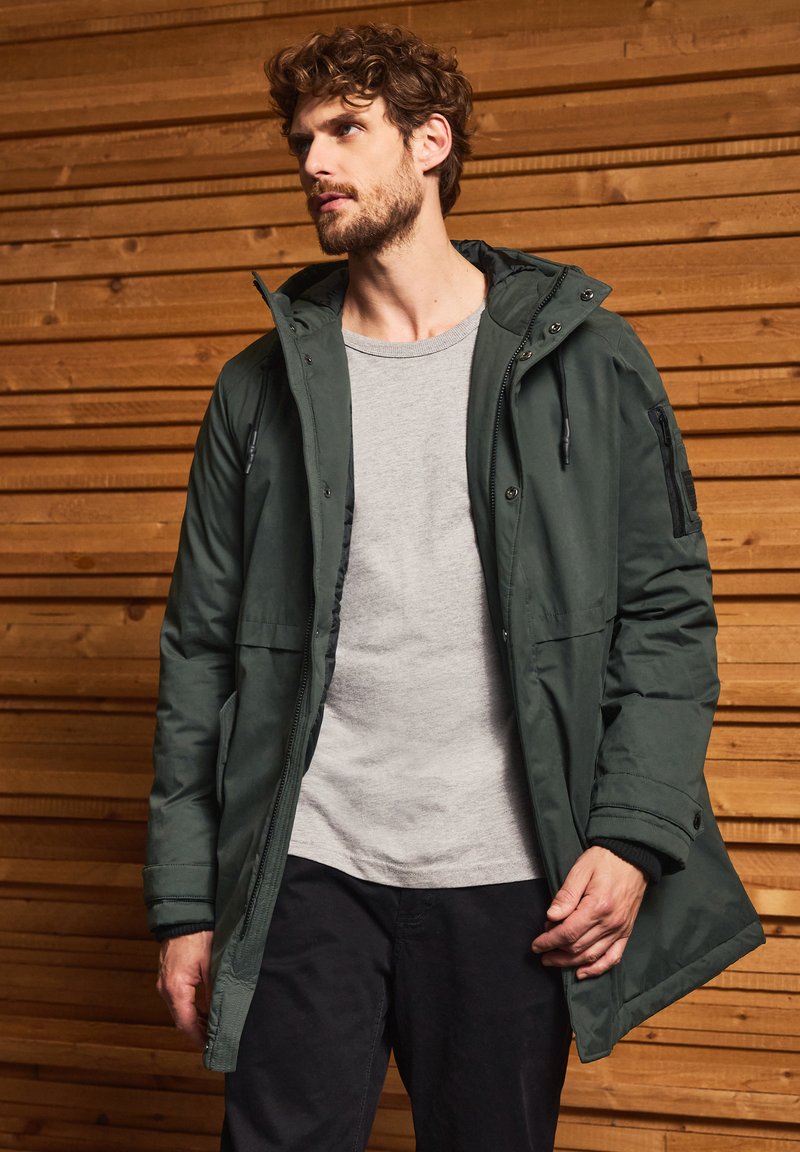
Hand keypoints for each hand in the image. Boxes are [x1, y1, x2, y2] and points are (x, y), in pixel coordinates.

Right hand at [156, 930, 213, 1046]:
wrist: (186, 915)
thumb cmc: (199, 937)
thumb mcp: (212, 966)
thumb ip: (214, 993)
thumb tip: (219, 1014)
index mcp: (176, 989)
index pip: (186, 1023)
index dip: (198, 1037)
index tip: (210, 1046)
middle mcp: (165, 988)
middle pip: (180, 1019)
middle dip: (197, 1031)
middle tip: (215, 1039)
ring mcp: (164, 982)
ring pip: (178, 1010)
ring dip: (193, 1020)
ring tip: (211, 1027)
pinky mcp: (167, 976)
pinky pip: (176, 999)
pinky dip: (188, 1008)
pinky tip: (202, 1010)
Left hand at [531, 846, 646, 978]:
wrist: (633, 856)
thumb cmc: (605, 860)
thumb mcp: (581, 870)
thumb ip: (566, 895)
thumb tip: (551, 917)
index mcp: (597, 906)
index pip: (568, 933)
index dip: (549, 941)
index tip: (536, 945)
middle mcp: (610, 922)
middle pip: (578, 947)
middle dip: (556, 953)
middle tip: (542, 953)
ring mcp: (620, 929)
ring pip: (592, 956)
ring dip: (571, 963)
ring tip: (554, 962)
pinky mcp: (626, 931)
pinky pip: (613, 957)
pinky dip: (597, 968)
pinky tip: (582, 972)